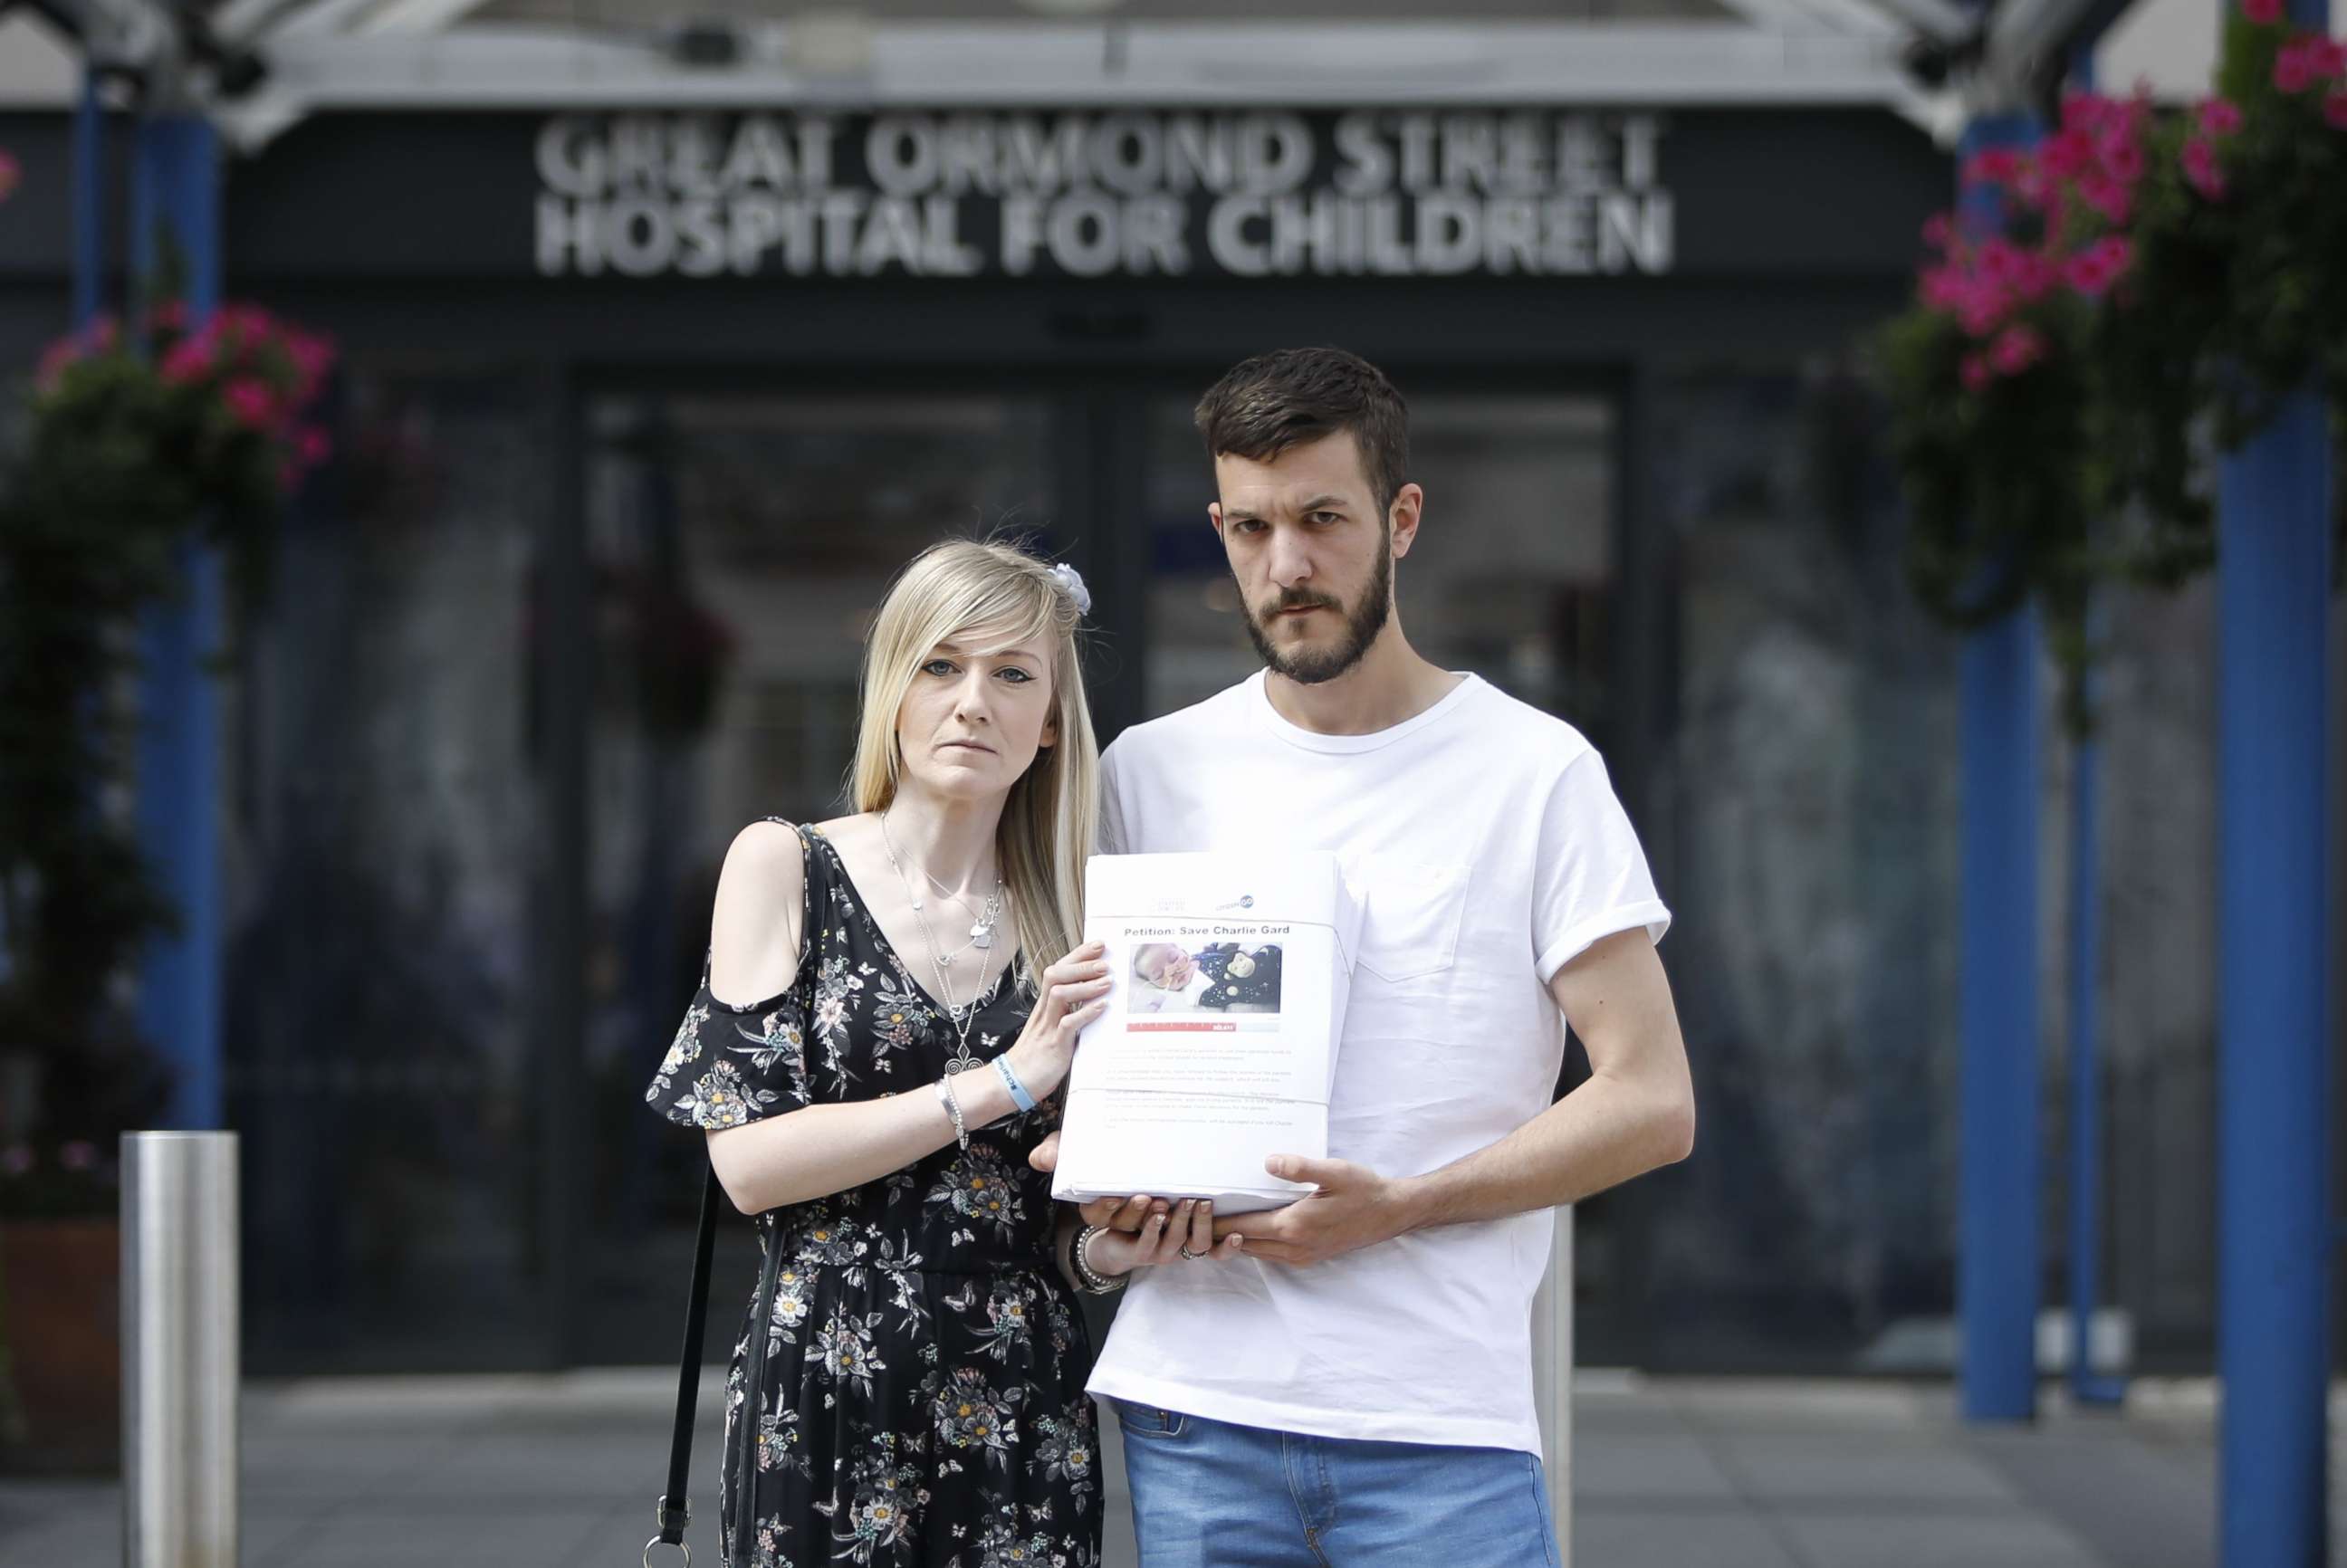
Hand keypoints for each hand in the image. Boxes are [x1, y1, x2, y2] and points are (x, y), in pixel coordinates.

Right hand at [1004, 942, 1110, 1100]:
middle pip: (1057, 975)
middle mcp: (1045, 1012)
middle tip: (1105, 960)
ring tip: (1107, 981)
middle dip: (1081, 964)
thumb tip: (1093, 1001)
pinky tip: (1102, 1007)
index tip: (1097, 945)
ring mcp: (1047, 1027)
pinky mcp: (1054, 1045)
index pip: (1058, 971)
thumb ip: (1068, 1014)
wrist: (1013, 1082)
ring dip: (1085, 986)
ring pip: (1060, 995)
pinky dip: (1085, 1013)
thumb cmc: (1036, 1057)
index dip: (1077, 956)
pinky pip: (1068, 1024)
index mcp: (1045, 1006)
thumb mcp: (1052, 1029)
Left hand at [1084, 1197, 1241, 1276]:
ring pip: (1177, 1240)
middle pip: (1200, 1243)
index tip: (1238, 1235)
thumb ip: (1186, 1199)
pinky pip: (1148, 1242)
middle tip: (1206, 1200)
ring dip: (1182, 1220)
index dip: (1228, 1247)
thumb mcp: (1168, 1207)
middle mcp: (1179, 1250)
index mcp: (1190, 1241)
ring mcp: (1159, 1253)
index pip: (1216, 1249)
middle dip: (1204, 1221)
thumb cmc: (1146, 1219)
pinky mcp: (1138, 1253)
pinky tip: (1157, 1213)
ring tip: (1186, 1201)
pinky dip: (1154, 1227)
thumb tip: (1205, 1171)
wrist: (1113, 1241)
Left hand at [1209, 1155, 1416, 1266]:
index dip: (1215, 1221)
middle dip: (1218, 1232)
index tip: (1192, 1211)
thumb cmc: (1364, 1190)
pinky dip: (1253, 1242)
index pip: (1241, 1226)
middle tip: (1192, 1217)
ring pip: (1256, 1251)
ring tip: (1212, 1222)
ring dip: (1234, 1239)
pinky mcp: (1309, 1256)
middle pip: (1243, 1243)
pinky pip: (1271, 1253)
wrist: (1391, 1214)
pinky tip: (1248, 1226)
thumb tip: (1267, 1162)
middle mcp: (1294, 1247)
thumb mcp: (1334, 1172)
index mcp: (1294, 1226)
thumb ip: (1300, 1167)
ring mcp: (1302, 1255)